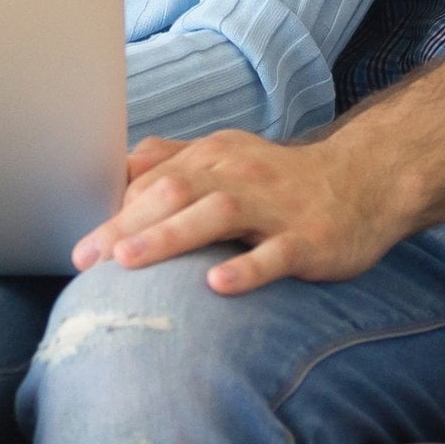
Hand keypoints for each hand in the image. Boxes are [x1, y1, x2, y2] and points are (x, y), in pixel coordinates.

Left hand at [70, 130, 409, 295]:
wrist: (365, 182)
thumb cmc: (282, 180)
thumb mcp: (226, 158)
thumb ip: (173, 160)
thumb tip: (117, 169)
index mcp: (214, 157)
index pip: (153, 181)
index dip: (114, 213)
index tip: (79, 248)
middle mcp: (240, 174)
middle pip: (174, 191)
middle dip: (126, 223)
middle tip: (87, 259)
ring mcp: (275, 207)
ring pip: (217, 213)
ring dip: (170, 236)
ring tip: (129, 260)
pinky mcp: (309, 238)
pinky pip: (275, 253)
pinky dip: (247, 267)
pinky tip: (218, 286)